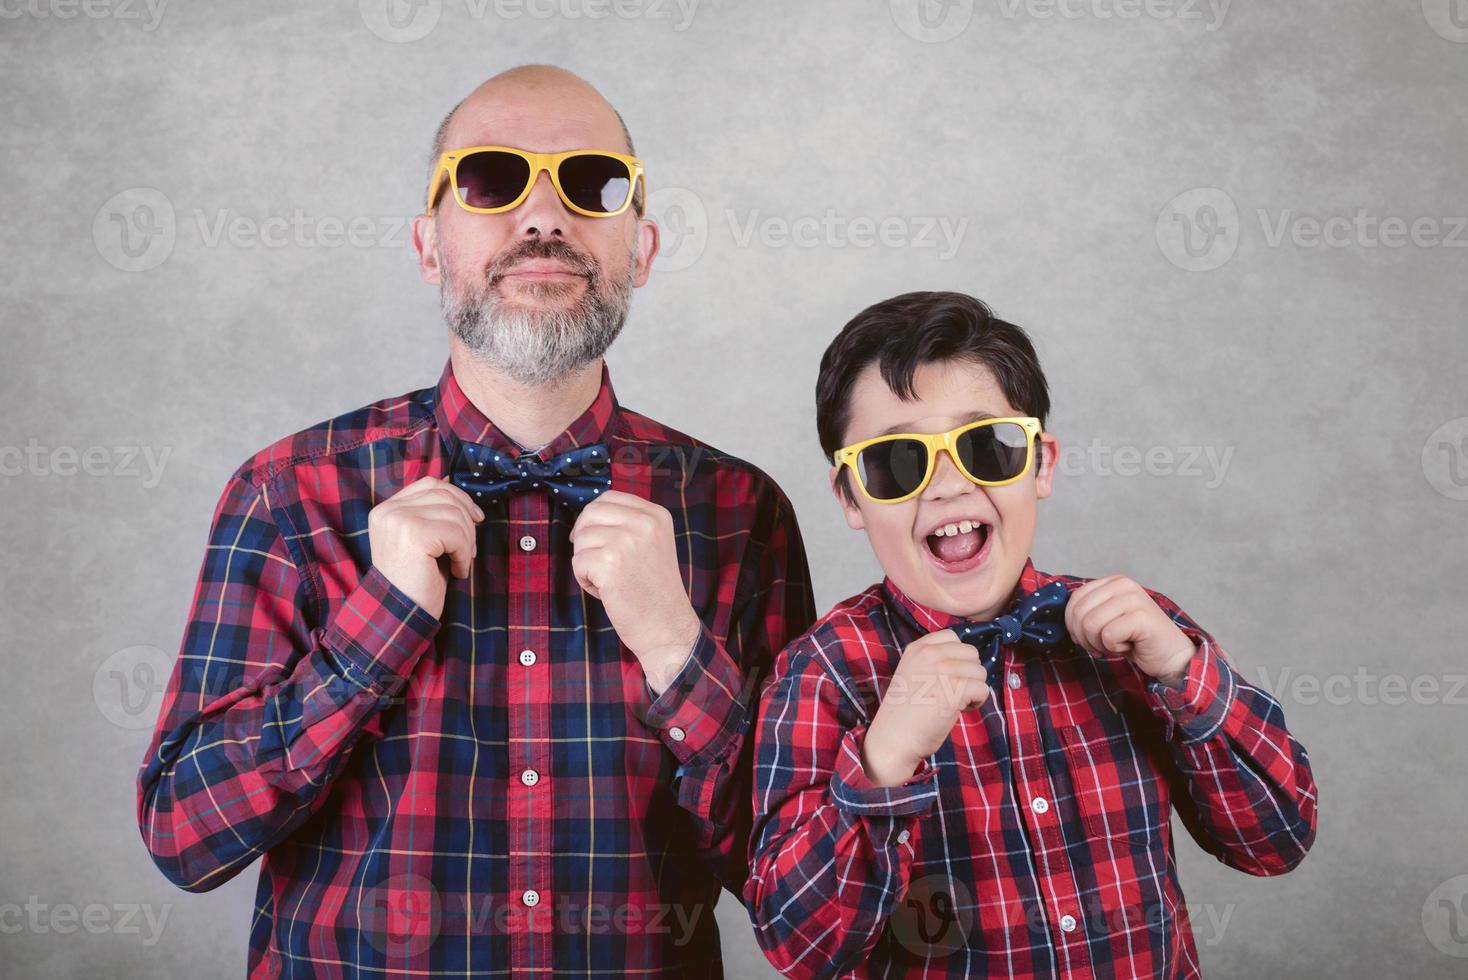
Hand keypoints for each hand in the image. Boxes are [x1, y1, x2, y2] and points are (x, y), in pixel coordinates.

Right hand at [366, 476, 483, 618]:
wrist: (398, 615)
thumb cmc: (415, 581)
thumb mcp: (421, 540)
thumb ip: (432, 514)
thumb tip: (460, 492)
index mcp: (387, 509)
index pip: (431, 484)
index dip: (459, 496)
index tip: (475, 517)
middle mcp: (389, 511)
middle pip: (446, 495)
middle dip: (467, 520)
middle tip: (470, 548)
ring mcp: (399, 520)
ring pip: (455, 514)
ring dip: (467, 541)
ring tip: (460, 562)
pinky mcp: (413, 534)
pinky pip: (456, 534)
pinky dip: (464, 554)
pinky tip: (457, 572)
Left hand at [569, 491, 701, 695]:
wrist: (667, 626)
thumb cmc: (654, 590)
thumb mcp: (652, 544)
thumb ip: (629, 524)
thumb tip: (587, 518)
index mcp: (656, 515)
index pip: (609, 498)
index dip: (595, 517)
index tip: (597, 538)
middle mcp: (643, 523)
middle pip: (590, 514)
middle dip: (585, 538)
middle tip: (597, 562)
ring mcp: (626, 541)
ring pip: (581, 539)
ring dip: (586, 562)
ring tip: (609, 580)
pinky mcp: (608, 562)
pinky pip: (577, 562)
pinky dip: (585, 579)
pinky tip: (606, 591)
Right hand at [862, 629, 989, 786]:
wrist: (893, 738)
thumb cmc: (904, 711)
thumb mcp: (912, 672)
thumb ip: (933, 661)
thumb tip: (965, 660)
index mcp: (918, 648)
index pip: (952, 637)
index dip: (957, 657)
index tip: (947, 676)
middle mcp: (930, 654)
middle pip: (971, 653)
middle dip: (968, 673)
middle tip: (952, 691)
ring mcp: (944, 670)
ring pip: (980, 672)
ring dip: (973, 689)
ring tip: (954, 702)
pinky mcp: (956, 689)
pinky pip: (983, 689)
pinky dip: (976, 702)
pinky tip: (959, 710)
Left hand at [1065, 575, 1195, 684]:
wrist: (1170, 656)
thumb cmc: (1135, 640)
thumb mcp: (1106, 619)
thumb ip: (1088, 611)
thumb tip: (1065, 617)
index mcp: (1113, 582)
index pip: (1074, 599)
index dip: (1074, 625)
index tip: (1088, 638)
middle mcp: (1123, 584)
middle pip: (1080, 613)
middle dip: (1085, 637)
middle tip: (1102, 645)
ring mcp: (1134, 599)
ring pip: (1091, 625)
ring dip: (1100, 644)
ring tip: (1118, 644)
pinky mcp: (1142, 617)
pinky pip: (1108, 636)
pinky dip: (1114, 648)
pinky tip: (1130, 646)